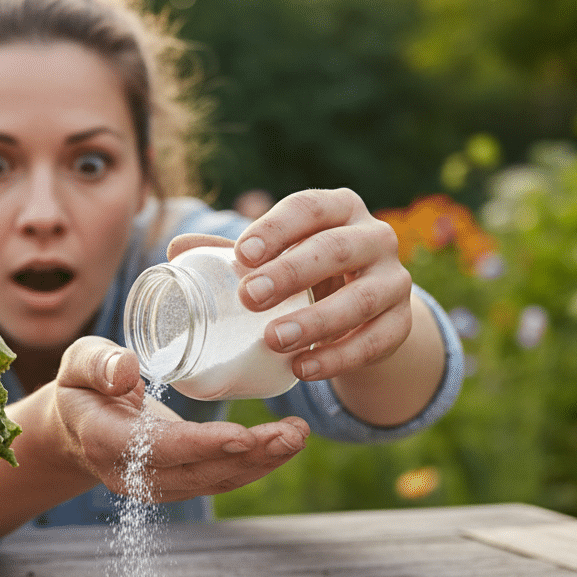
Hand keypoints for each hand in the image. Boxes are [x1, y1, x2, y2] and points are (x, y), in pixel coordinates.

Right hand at [54, 336, 309, 501]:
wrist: (75, 427)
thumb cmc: (81, 384)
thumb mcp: (78, 362)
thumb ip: (98, 364)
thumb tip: (127, 371)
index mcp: (104, 440)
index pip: (157, 449)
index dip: (200, 446)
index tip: (241, 436)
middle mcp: (131, 473)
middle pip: (196, 471)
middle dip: (247, 457)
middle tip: (290, 434)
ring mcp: (156, 484)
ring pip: (214, 480)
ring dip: (261, 463)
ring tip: (297, 436)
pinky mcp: (177, 482)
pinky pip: (219, 478)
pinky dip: (255, 464)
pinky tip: (285, 444)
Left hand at [220, 189, 413, 381]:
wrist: (364, 312)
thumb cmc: (307, 273)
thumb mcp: (278, 257)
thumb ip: (233, 253)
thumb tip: (175, 249)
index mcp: (340, 208)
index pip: (310, 208)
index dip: (277, 228)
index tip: (243, 253)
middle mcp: (375, 237)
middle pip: (336, 249)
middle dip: (291, 273)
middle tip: (250, 297)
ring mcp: (394, 281)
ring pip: (360, 299)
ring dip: (315, 320)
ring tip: (273, 339)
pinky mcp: (401, 324)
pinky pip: (374, 342)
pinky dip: (337, 358)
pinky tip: (302, 368)